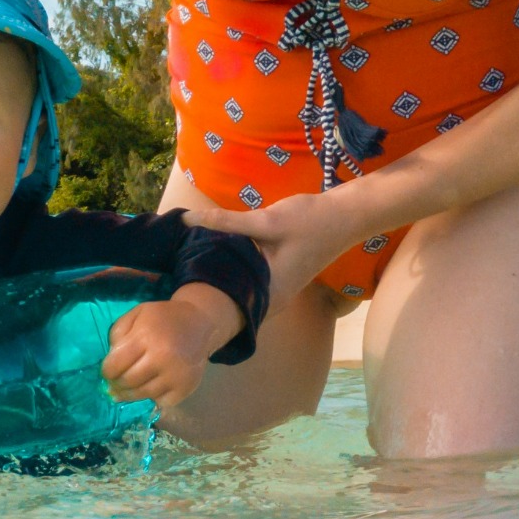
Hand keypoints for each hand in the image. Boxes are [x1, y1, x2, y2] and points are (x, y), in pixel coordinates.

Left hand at [100, 285, 240, 415]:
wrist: (199, 322)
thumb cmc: (163, 318)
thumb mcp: (136, 314)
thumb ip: (118, 334)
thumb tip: (110, 363)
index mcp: (145, 337)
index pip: (115, 365)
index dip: (107, 371)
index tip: (107, 372)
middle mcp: (162, 358)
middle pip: (128, 382)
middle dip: (117, 384)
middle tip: (115, 384)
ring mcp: (176, 375)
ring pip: (143, 394)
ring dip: (132, 394)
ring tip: (127, 390)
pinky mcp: (187, 387)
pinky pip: (162, 402)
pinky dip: (154, 398)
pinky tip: (151, 388)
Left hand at [181, 190, 373, 306]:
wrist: (344, 217)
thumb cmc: (310, 221)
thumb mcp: (266, 221)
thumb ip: (226, 222)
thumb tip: (187, 219)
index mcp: (270, 293)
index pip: (225, 301)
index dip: (200, 291)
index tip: (174, 280)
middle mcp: (273, 300)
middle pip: (231, 298)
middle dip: (207, 285)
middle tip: (175, 270)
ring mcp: (278, 293)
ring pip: (240, 289)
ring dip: (221, 277)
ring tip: (189, 263)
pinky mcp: (279, 281)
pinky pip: (250, 282)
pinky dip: (235, 271)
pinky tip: (218, 258)